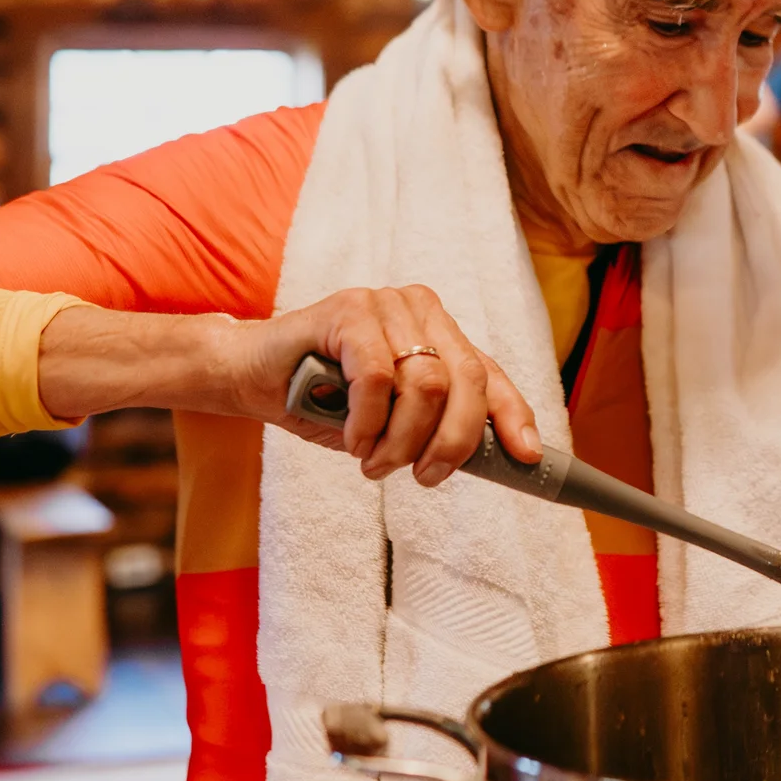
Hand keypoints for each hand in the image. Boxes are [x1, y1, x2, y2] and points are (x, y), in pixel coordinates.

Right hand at [240, 286, 540, 485]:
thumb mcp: (391, 422)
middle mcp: (423, 310)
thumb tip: (494, 459)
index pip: (491, 374)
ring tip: (374, 461)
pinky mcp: (350, 308)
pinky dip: (368, 421)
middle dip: (452, 442)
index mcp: (440, 334)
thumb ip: (435, 428)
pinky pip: (378, 377)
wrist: (252, 377)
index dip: (514, 416)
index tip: (528, 456)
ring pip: (426, 384)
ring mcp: (387, 304)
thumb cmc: (325, 402)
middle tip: (425, 477)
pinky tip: (354, 438)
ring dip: (401, 440)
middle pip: (466, 381)